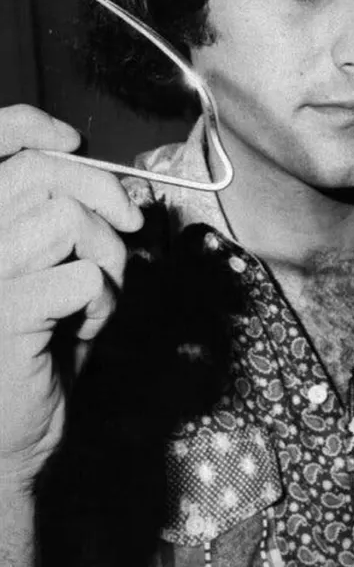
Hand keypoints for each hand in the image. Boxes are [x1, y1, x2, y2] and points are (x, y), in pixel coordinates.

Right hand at [0, 104, 142, 485]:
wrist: (9, 440)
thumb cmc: (33, 355)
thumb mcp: (48, 275)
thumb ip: (68, 223)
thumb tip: (119, 184)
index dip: (29, 125)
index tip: (74, 142)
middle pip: (41, 173)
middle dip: (102, 193)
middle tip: (128, 226)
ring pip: (68, 219)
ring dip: (105, 258)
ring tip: (92, 299)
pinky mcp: (5, 311)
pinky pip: (85, 277)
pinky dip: (104, 303)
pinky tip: (81, 330)